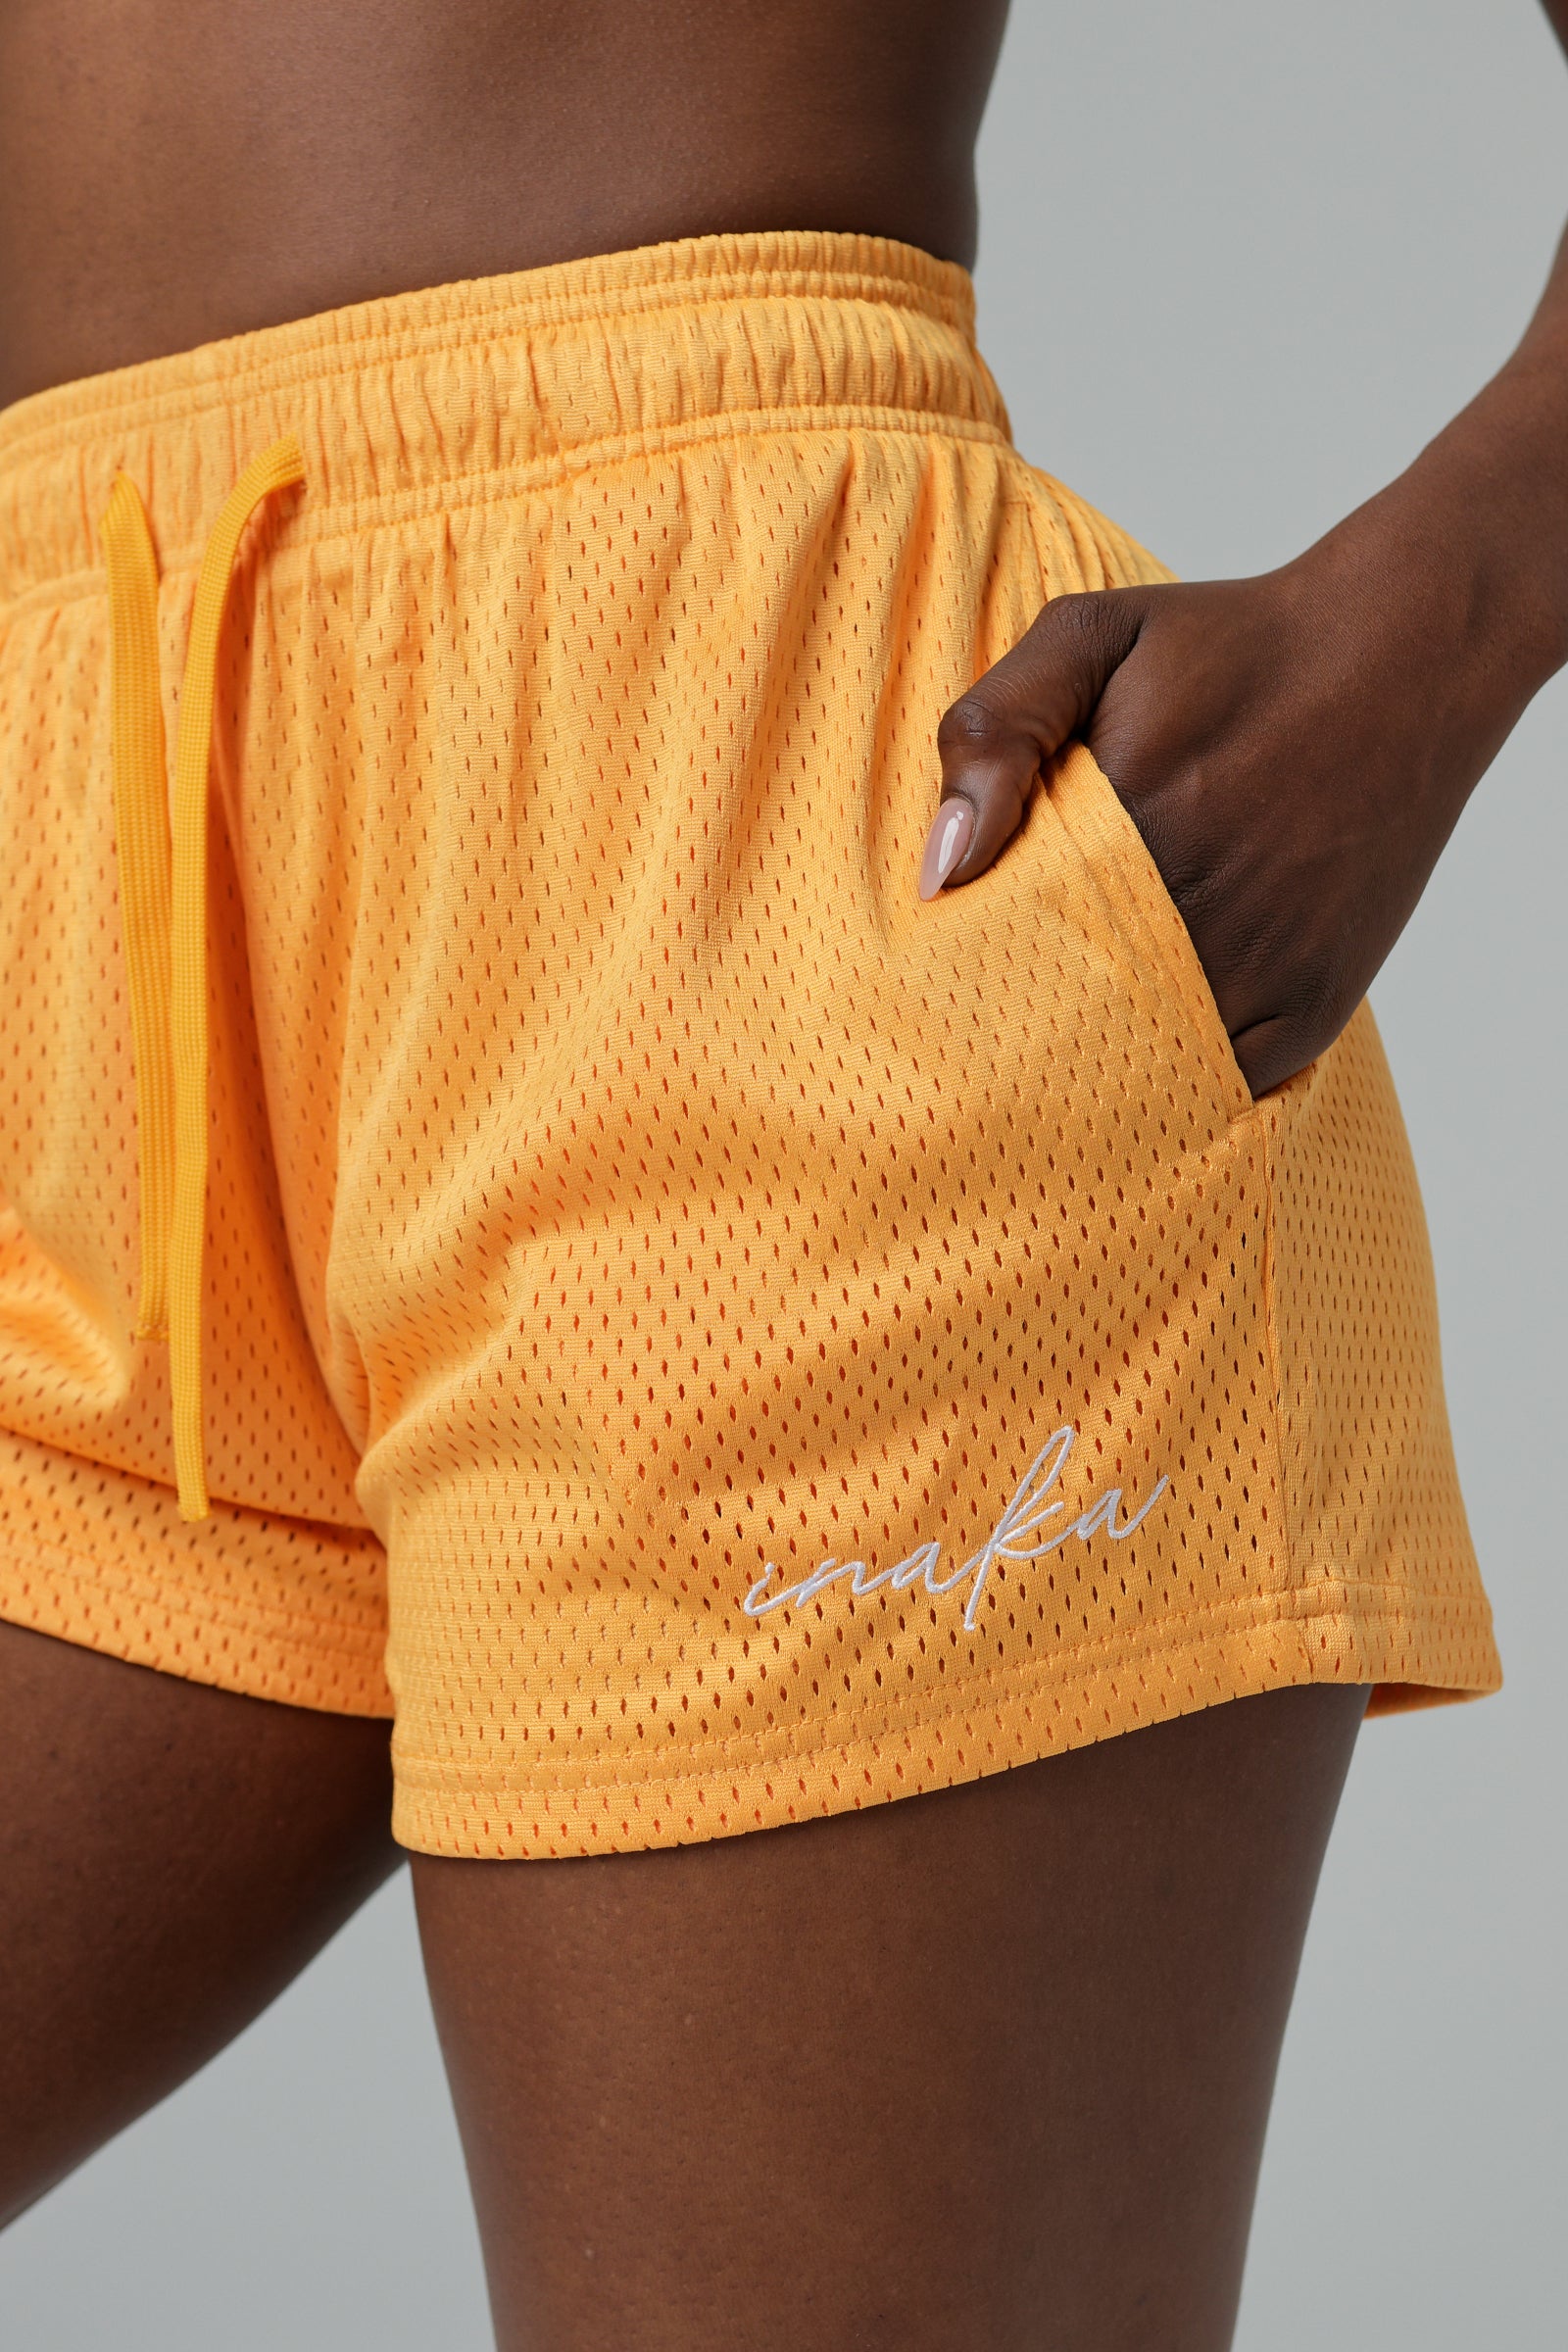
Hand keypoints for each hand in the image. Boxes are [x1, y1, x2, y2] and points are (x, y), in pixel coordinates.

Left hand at [918, 498, 1529, 1098]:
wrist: (1405, 657)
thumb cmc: (1231, 646)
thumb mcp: (1091, 638)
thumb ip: (995, 730)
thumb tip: (941, 872)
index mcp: (1125, 826)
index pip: (1001, 947)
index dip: (962, 971)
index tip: (931, 981)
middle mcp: (1198, 909)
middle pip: (1064, 1023)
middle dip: (1015, 1035)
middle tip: (974, 1040)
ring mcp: (1263, 970)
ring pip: (1142, 1071)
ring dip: (1090, 1072)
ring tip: (1042, 1064)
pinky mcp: (1313, 1007)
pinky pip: (1219, 1086)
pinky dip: (1173, 1087)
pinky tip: (1134, 1062)